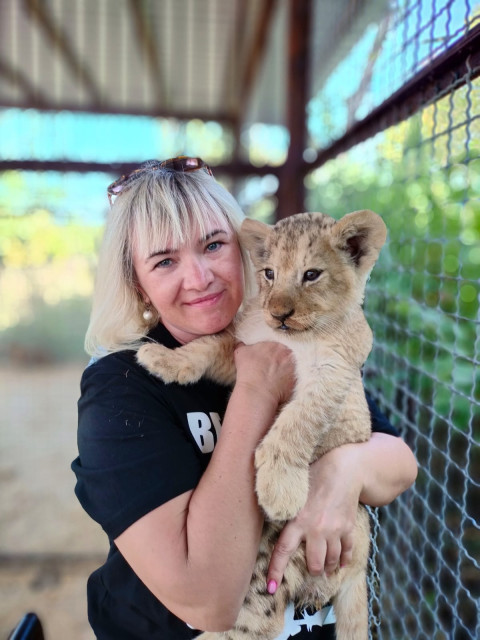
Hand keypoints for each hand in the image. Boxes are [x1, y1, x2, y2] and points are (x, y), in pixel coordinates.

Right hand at [234, 341, 295, 407]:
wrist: (256, 390)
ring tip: (278, 378)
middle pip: (287, 355)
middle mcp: (289, 354)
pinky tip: (281, 386)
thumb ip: (243, 345)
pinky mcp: (297, 380)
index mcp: (276, 344)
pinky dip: (289, 382)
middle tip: (274, 369)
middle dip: (282, 361)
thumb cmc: (248, 371)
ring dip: (287, 370)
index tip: (269, 360)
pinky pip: (295, 379)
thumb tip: (241, 343)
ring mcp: (295, 367)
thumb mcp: (241, 353)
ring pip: (293, 367)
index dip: (273, 354)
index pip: (278, 346)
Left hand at [266, 444, 362, 589]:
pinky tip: (340, 563)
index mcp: (299, 520)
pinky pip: (347, 552)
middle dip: (311, 570)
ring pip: (330, 561)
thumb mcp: (295, 489)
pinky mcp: (348, 529)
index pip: (284, 551)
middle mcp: (317, 530)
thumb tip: (265, 510)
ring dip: (327, 567)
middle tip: (309, 569)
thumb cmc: (316, 474)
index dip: (276, 571)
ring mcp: (335, 531)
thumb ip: (284, 505)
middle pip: (313, 564)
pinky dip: (344, 560)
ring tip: (324, 567)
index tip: (271, 588)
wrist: (346, 468)